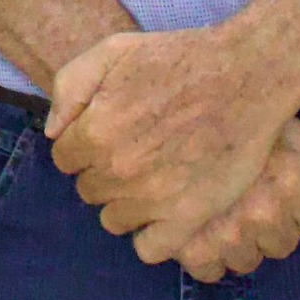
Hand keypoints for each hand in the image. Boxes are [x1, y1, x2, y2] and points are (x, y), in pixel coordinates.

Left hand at [45, 27, 299, 268]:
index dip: (84, 145)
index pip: (65, 159)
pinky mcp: (188, 216)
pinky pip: (149, 249)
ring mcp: (152, 197)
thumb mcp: (113, 50)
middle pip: (89, 190)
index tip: (111, 135)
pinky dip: (152, 236)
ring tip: (154, 178)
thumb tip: (53, 132)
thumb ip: (70, 86)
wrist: (246, 76)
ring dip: (127, 204)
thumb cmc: (179, 58)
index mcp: (95, 130)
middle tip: (138, 152)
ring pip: (114, 220)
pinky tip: (165, 212)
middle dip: (105, 173)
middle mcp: (118, 169)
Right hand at [130, 118, 299, 278]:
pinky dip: (193, 253)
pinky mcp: (181, 242)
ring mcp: (221, 229)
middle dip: (263, 226)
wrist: (158, 100)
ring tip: (213, 210)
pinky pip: (202, 268)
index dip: (298, 205)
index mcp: (288, 179)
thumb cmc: (224, 108)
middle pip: (277, 245)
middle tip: (241, 198)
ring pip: (240, 260)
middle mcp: (260, 209)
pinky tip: (188, 225)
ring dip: (229, 242)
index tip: (275, 186)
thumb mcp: (278, 125)